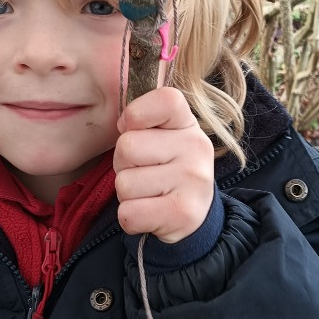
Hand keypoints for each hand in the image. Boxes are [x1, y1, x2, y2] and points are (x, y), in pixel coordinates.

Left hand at [114, 87, 214, 243]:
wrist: (196, 216)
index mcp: (188, 123)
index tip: (134, 131)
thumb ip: (143, 122)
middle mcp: (196, 148)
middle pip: (127, 146)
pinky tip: (150, 213)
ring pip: (124, 184)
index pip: (163, 100)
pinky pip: (129, 213)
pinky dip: (130, 217)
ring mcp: (192, 182)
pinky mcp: (183, 214)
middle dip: (123, 164)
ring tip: (149, 193)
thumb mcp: (163, 138)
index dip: (135, 114)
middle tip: (142, 172)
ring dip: (127, 194)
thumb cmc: (166, 169)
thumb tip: (121, 122)